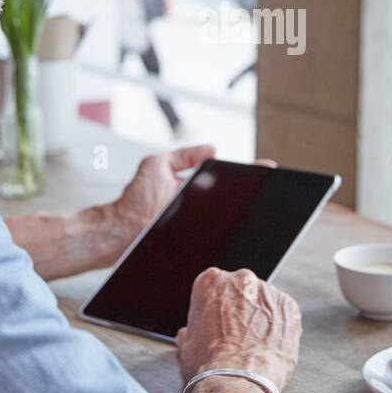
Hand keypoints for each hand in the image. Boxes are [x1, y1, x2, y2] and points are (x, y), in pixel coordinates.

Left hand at [104, 147, 276, 262]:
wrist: (120, 231)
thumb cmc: (135, 198)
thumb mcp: (158, 165)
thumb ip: (183, 155)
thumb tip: (214, 148)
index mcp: (196, 189)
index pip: (228, 180)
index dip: (248, 175)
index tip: (268, 169)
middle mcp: (201, 209)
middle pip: (233, 201)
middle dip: (253, 195)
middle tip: (271, 189)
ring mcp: (200, 227)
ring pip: (229, 222)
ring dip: (244, 216)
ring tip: (262, 206)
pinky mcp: (197, 245)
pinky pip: (217, 240)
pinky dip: (228, 235)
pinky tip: (240, 228)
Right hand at [176, 267, 300, 392]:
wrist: (238, 381)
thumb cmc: (210, 365)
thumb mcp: (187, 346)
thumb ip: (191, 331)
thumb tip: (190, 335)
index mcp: (211, 282)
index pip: (214, 286)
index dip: (216, 308)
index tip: (218, 323)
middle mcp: (241, 280)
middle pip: (241, 291)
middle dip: (240, 310)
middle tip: (237, 336)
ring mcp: (268, 292)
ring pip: (265, 303)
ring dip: (261, 319)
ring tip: (255, 347)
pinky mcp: (289, 308)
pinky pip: (285, 315)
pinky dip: (280, 329)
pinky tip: (269, 348)